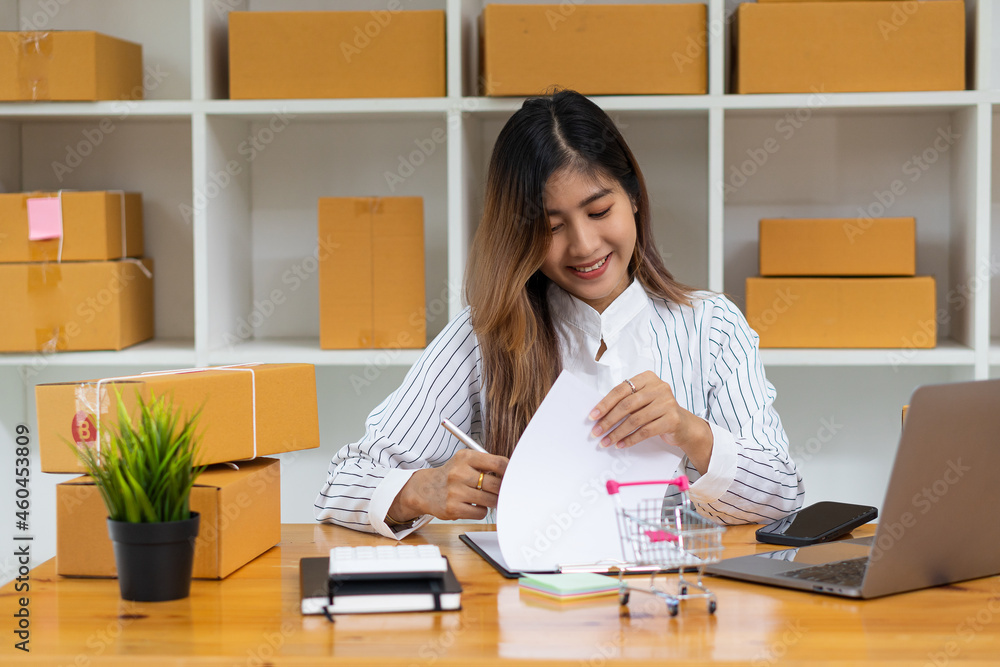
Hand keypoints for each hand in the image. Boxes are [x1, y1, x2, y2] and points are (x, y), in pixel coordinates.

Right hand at [391, 449, 508, 521]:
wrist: (426, 489)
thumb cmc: (453, 475)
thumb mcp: (465, 462)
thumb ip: (486, 464)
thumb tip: (512, 474)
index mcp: (465, 457)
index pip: (497, 463)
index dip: (509, 471)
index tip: (512, 476)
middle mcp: (459, 473)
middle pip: (496, 484)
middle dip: (502, 489)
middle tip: (501, 491)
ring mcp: (455, 491)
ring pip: (490, 500)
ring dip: (492, 501)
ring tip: (485, 498)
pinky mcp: (453, 508)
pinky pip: (480, 512)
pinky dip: (481, 510)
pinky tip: (473, 505)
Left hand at [588, 371, 713, 472]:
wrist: (685, 425)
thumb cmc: (658, 411)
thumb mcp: (643, 400)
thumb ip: (626, 401)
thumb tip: (598, 415)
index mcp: (648, 378)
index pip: (621, 390)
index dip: (604, 404)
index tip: (592, 416)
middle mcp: (659, 387)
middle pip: (627, 405)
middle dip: (608, 420)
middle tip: (596, 432)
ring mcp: (667, 402)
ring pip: (635, 420)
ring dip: (617, 433)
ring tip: (606, 442)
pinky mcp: (672, 419)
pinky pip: (645, 431)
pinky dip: (630, 439)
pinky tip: (621, 445)